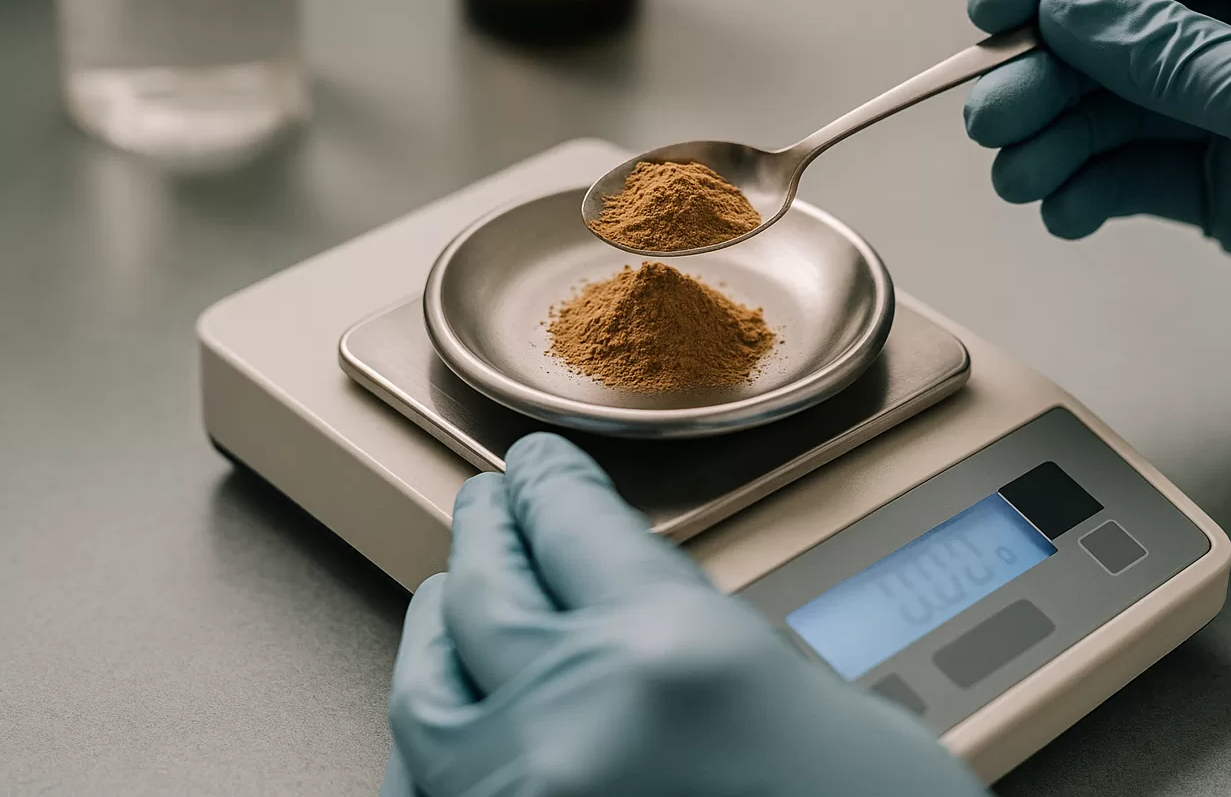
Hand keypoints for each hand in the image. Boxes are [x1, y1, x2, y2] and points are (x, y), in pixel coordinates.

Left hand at [382, 432, 986, 796]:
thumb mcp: (810, 701)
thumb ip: (700, 637)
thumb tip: (632, 602)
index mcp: (667, 656)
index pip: (568, 519)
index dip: (549, 480)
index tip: (541, 466)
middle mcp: (569, 725)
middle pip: (484, 583)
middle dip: (489, 530)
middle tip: (493, 504)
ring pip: (423, 684)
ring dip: (438, 623)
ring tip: (452, 592)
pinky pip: (420, 789)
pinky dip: (429, 739)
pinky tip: (444, 714)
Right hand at [963, 0, 1230, 427]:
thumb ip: (1181, 60)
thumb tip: (1066, 5)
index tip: (993, 7)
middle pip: (1133, 31)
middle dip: (1054, 73)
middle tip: (993, 118)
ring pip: (1124, 110)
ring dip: (1059, 138)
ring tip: (1016, 176)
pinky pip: (1142, 177)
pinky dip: (1093, 191)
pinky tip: (1065, 213)